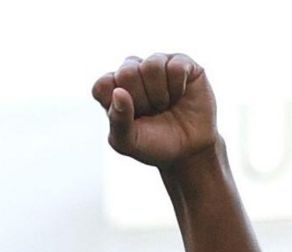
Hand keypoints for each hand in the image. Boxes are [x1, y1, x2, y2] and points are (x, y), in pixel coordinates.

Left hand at [91, 53, 217, 167]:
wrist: (189, 150)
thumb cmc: (153, 144)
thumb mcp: (128, 143)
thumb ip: (118, 121)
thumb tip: (118, 92)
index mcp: (112, 89)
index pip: (103, 85)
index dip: (117, 105)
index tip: (131, 119)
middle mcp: (132, 71)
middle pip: (126, 72)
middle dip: (141, 100)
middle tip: (151, 112)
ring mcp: (156, 64)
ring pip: (152, 65)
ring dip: (160, 94)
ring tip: (165, 104)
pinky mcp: (181, 62)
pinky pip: (176, 67)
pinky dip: (178, 88)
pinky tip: (180, 95)